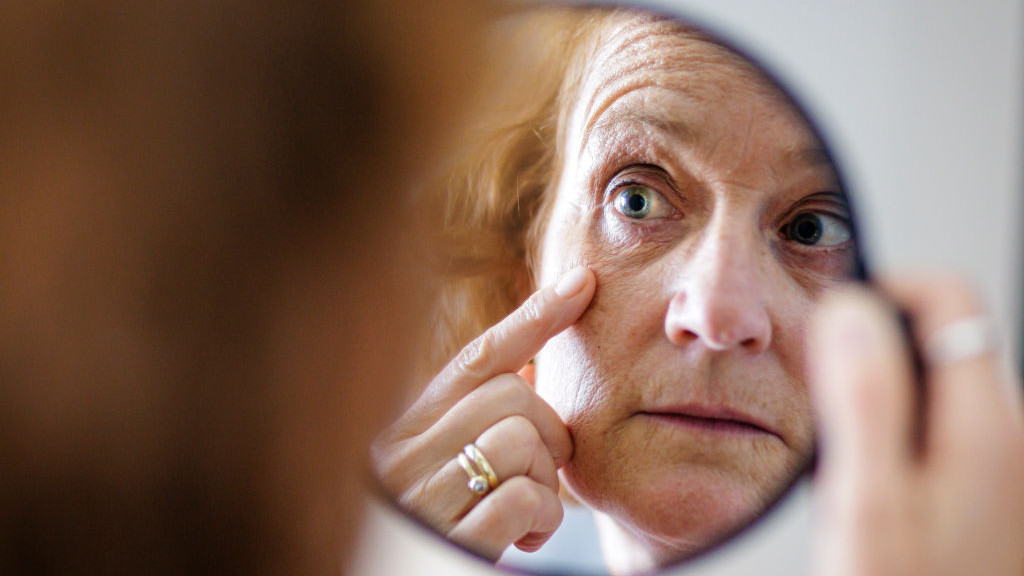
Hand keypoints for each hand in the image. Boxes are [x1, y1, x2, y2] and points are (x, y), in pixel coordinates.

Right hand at [371, 266, 594, 559]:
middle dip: (550, 434)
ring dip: (545, 481)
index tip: (584, 283)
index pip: (476, 359)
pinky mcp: (450, 538)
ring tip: (525, 513)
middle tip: (540, 474)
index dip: (535, 318)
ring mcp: (421, 498)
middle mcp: (399, 457)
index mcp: (400, 431)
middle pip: (513, 394)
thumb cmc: (446, 528)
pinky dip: (542, 519)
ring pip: (522, 439)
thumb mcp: (446, 470)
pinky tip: (524, 540)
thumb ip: (475, 423)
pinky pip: (524, 497)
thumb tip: (533, 371)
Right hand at [808, 276, 1023, 575]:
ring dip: (874, 394)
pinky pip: (930, 429)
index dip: (880, 290)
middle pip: (939, 335)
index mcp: (985, 425)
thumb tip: (850, 310)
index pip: (946, 297)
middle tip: (821, 398)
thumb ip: (865, 401)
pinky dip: (886, 433)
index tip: (829, 329)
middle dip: (870, 346)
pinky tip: (857, 481)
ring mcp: (995, 466)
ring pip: (931, 383)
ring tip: (836, 448)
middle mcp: (1003, 436)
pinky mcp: (978, 491)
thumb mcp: (870, 506)